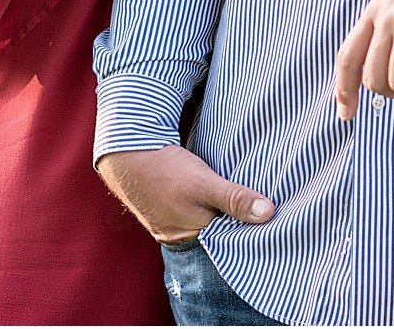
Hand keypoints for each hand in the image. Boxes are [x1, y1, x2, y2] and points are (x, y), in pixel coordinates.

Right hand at [96, 145, 274, 245]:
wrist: (123, 154)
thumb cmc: (164, 168)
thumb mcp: (203, 182)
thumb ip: (234, 198)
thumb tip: (268, 213)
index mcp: (193, 235)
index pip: (230, 240)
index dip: (249, 229)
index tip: (270, 219)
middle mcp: (180, 236)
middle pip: (217, 233)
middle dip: (235, 223)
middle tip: (259, 207)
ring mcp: (169, 225)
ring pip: (204, 223)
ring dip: (218, 213)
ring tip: (239, 200)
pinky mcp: (164, 211)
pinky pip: (190, 215)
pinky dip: (202, 207)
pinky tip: (211, 195)